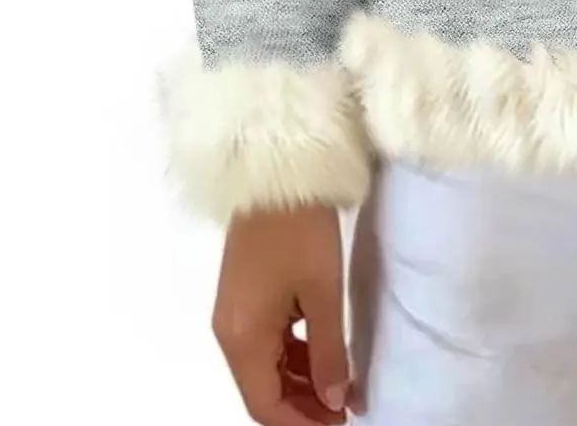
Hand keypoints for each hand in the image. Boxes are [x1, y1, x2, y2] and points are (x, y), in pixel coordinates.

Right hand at [212, 203, 352, 424]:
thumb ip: (328, 352)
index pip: (265, 406)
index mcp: (242, 339)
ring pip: (266, 368)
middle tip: (347, 409)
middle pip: (263, 390)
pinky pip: (267, 342)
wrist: (278, 175)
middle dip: (303, 406)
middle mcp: (229, 334)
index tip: (340, 425)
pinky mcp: (245, 296)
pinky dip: (294, 356)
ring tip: (343, 387)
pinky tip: (324, 356)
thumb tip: (333, 401)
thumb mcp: (323, 293)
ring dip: (301, 382)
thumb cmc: (302, 233)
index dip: (301, 424)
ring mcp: (234, 314)